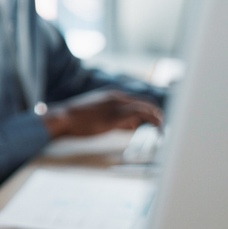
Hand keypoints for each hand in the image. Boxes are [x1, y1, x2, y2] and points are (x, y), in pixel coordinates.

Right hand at [41, 90, 162, 139]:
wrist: (64, 118)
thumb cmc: (78, 120)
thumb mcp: (101, 117)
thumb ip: (118, 120)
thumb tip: (133, 125)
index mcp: (113, 96)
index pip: (139, 102)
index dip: (150, 113)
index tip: (157, 123)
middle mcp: (117, 97)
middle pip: (146, 103)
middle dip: (157, 116)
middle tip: (163, 129)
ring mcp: (116, 104)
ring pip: (145, 107)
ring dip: (156, 119)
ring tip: (160, 132)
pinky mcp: (115, 114)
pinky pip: (140, 114)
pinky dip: (152, 121)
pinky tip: (156, 130)